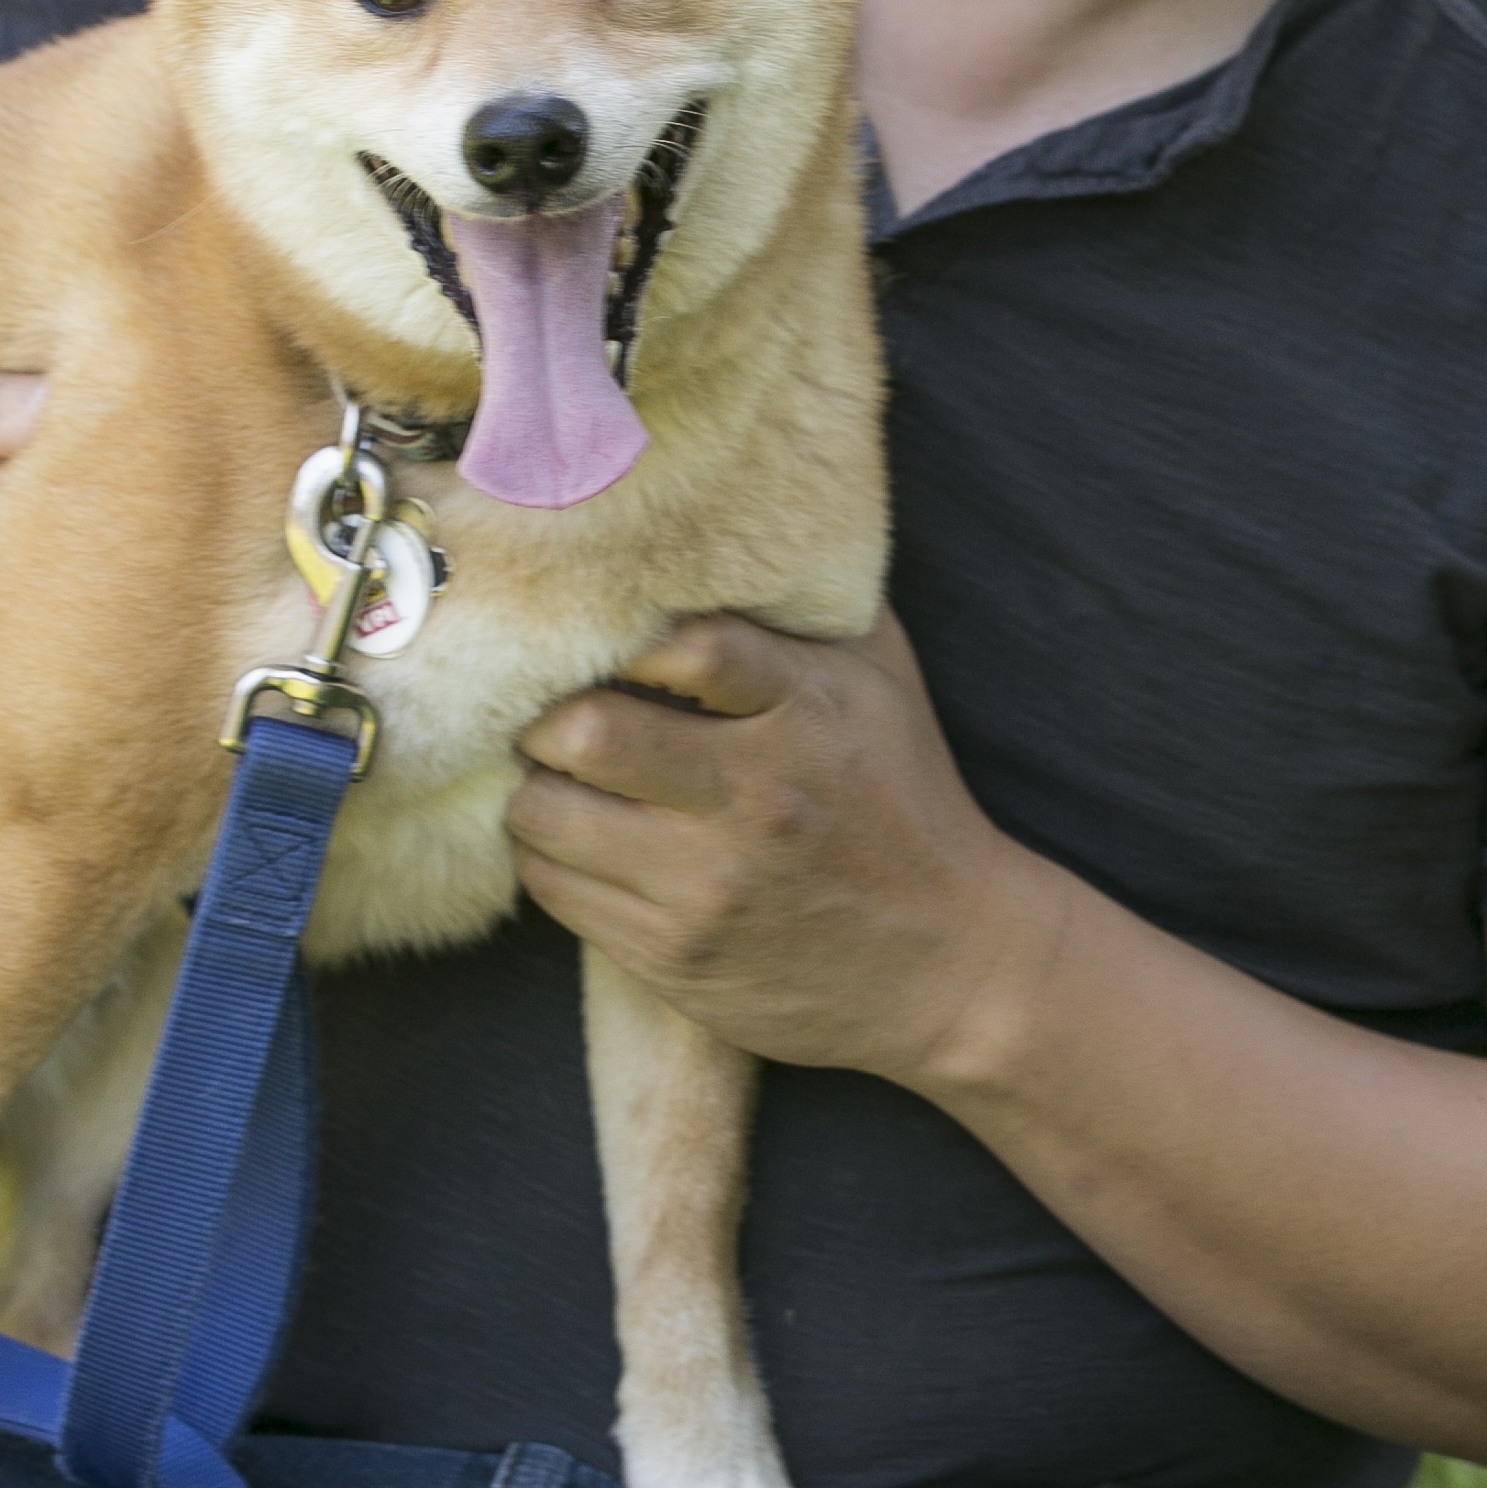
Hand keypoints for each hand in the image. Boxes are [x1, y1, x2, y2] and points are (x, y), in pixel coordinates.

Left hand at [509, 602, 1052, 1084]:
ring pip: (546, 816)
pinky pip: (555, 890)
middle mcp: (754, 799)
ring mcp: (708, 888)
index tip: (608, 634)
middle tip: (550, 706)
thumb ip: (801, 607)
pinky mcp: (674, 957)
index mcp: (804, 713)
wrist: (950, 965)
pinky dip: (549, 854)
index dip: (626, 630)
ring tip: (557, 773)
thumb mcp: (880, 681)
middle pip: (587, 733)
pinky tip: (581, 838)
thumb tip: (720, 522)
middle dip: (548, 713)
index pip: (687, 644)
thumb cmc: (903, 797)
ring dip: (536, 786)